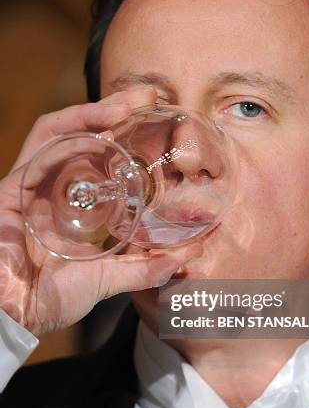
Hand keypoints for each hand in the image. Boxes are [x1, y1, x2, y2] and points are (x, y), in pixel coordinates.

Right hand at [0, 89, 201, 336]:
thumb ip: (147, 267)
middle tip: (153, 98)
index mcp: (80, 208)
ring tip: (136, 100)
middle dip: (121, 115)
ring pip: (70, 130)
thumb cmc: (51, 298)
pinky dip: (75, 121)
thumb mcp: (109, 278)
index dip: (134, 146)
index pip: (107, 165)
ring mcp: (40, 179)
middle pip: (90, 139)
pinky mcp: (19, 176)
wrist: (12, 309)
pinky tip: (105, 115)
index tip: (168, 134)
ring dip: (102, 110)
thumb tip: (191, 253)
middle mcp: (60, 188)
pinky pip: (46, 137)